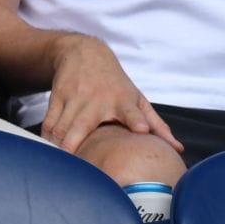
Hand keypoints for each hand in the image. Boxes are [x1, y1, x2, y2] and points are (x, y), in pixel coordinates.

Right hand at [42, 34, 181, 154]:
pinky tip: (48, 153)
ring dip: (58, 148)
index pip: (131, 111)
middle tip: (77, 170)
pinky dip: (47, 139)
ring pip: (60, 127)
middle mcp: (96, 100)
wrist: (83, 52)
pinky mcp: (57, 98)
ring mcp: (74, 98)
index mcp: (122, 100)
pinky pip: (49, 123)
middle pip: (82, 126)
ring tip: (59, 168)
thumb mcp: (137, 98)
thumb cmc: (115, 82)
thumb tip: (177, 149)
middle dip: (74, 146)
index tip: (140, 130)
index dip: (136, 120)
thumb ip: (156, 125)